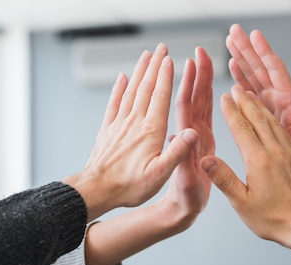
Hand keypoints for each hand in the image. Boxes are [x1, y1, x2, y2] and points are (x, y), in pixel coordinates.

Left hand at [83, 48, 215, 264]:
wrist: (97, 190)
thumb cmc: (130, 186)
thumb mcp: (160, 174)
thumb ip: (177, 152)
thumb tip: (193, 132)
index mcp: (151, 131)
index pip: (160, 97)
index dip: (166, 76)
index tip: (171, 59)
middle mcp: (135, 122)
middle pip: (146, 87)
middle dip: (155, 66)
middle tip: (161, 48)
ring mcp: (119, 124)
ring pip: (131, 90)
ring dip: (140, 71)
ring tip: (146, 55)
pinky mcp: (108, 129)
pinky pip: (114, 103)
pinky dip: (119, 88)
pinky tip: (122, 78)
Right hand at [201, 85, 290, 250]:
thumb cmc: (273, 219)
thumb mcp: (243, 203)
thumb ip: (224, 179)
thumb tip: (205, 160)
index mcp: (259, 160)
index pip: (242, 128)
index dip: (231, 111)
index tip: (224, 97)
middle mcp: (275, 152)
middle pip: (258, 119)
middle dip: (245, 102)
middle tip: (236, 88)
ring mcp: (288, 154)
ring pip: (272, 123)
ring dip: (260, 107)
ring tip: (251, 96)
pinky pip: (283, 132)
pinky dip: (273, 120)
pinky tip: (270, 119)